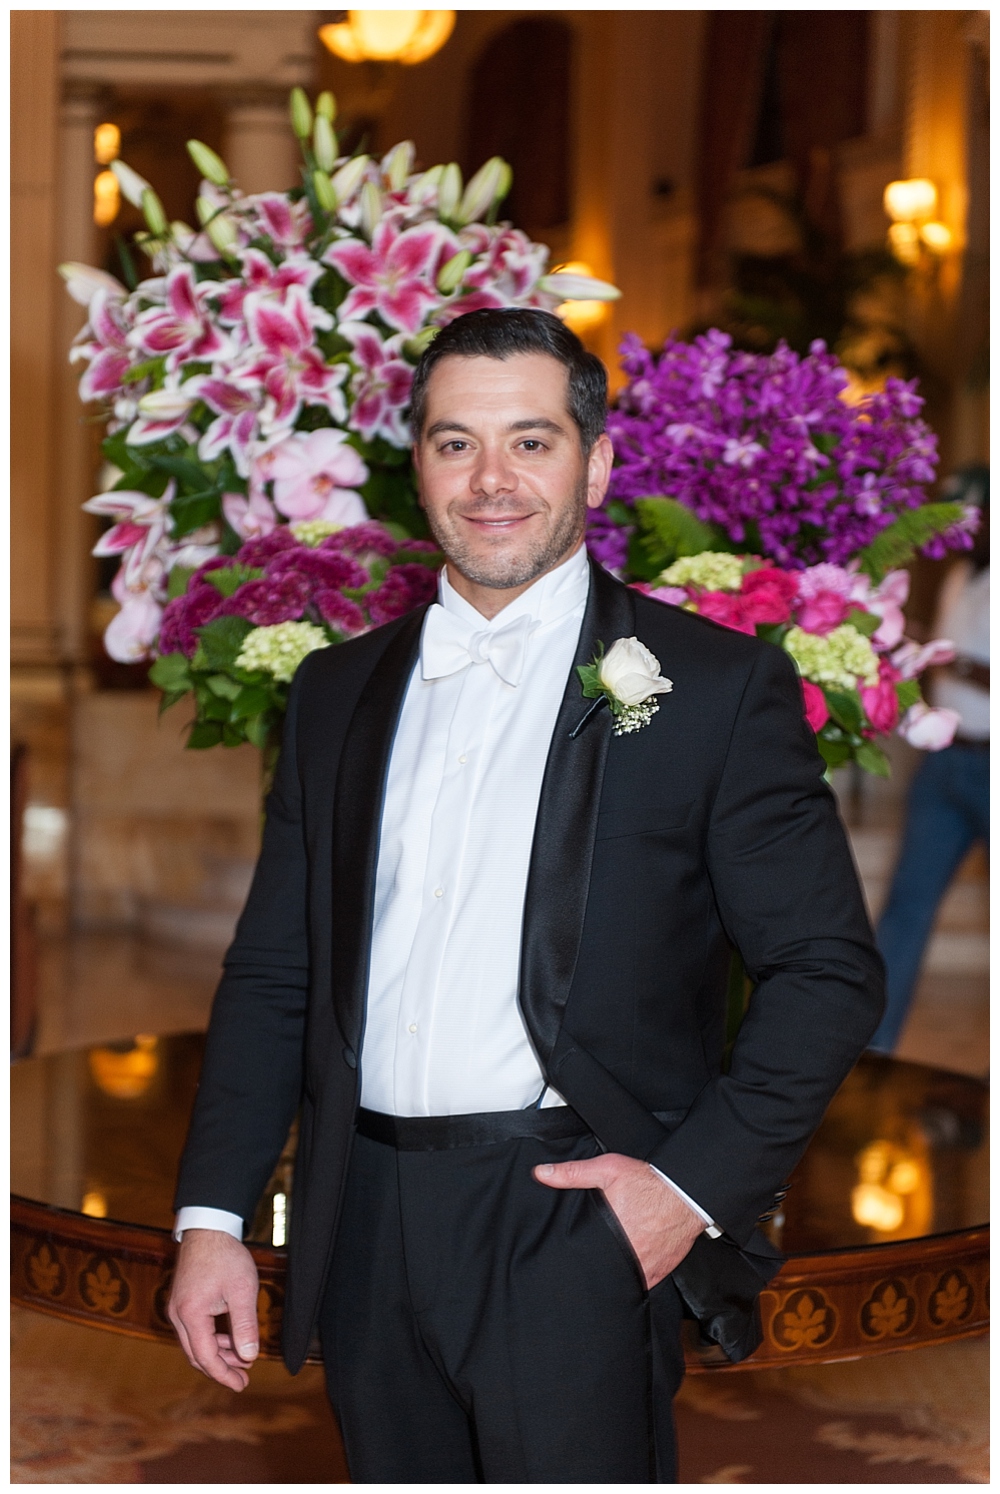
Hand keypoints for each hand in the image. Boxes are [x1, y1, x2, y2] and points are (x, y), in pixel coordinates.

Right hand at [168, 1229, 260, 1390]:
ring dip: (217, 1353)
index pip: (205, 1356)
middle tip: (243, 1378)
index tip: (242, 1384)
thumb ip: (245, 1325)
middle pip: (196, 1354)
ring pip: (194, 1343)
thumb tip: (250, 1356)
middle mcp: (178, 1314)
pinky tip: (230, 1340)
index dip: (223, 1374)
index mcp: (190, 1314)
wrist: (208, 1227)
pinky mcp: (182, 1301)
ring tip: (242, 1359)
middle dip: (220, 1368)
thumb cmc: (225, 1256)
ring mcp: (177, 1307)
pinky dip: (211, 1339)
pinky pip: (194, 1330)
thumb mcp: (241, 1290)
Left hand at [534, 1152, 704, 1288]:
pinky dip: (634, 1279)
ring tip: (604, 1267)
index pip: (584, 1256)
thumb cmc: (649, 1182)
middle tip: (587, 1261)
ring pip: (622, 1280)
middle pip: (602, 1269)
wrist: (686, 1192)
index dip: (574, 1259)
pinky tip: (626, 1271)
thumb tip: (542, 1174)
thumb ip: (572, 1173)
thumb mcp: (607, 1169)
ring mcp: (645, 1267)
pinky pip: (642, 1283)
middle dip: (593, 1267)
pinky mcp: (659, 1271)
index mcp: (610, 1233)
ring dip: (613, 1274)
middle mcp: (627, 1254)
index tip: (567, 1260)